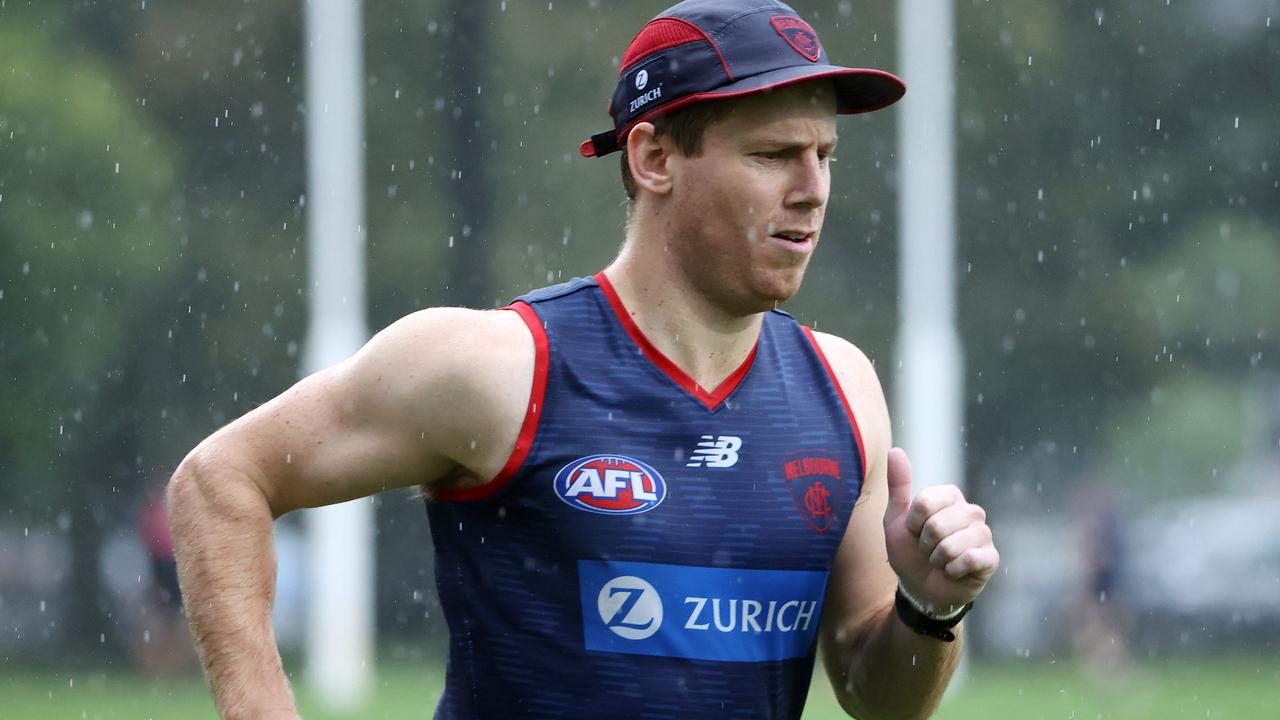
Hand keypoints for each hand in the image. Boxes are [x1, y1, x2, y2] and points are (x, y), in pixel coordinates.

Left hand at [882, 447, 998, 612]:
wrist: (921, 589)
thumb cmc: (910, 552)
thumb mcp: (896, 520)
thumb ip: (898, 486)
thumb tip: (895, 450)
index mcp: (949, 497)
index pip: (925, 501)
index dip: (913, 523)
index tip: (913, 531)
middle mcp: (970, 511)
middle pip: (936, 524)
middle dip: (924, 544)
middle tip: (927, 550)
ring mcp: (983, 534)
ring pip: (951, 545)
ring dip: (936, 559)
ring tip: (940, 561)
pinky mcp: (990, 557)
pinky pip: (969, 560)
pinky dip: (952, 570)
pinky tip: (953, 571)